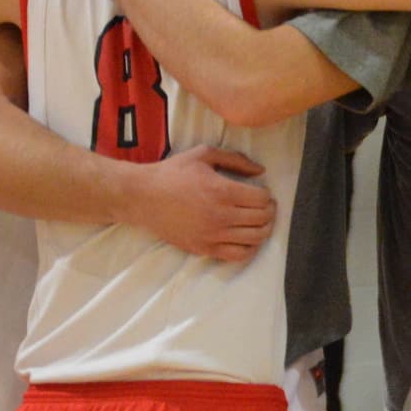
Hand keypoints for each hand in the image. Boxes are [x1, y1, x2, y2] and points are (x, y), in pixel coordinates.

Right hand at [126, 145, 274, 262]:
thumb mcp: (204, 154)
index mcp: (222, 191)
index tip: (263, 193)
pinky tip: (247, 238)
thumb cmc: (172, 173)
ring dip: (264, 229)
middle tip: (265, 206)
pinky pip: (238, 255)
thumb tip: (261, 170)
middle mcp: (220, 215)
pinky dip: (250, 248)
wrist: (142, 196)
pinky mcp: (203, 248)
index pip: (262, 199)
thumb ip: (236, 160)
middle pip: (263, 219)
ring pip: (255, 238)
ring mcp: (212, 235)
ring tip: (259, 221)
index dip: (267, 195)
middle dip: (269, 211)